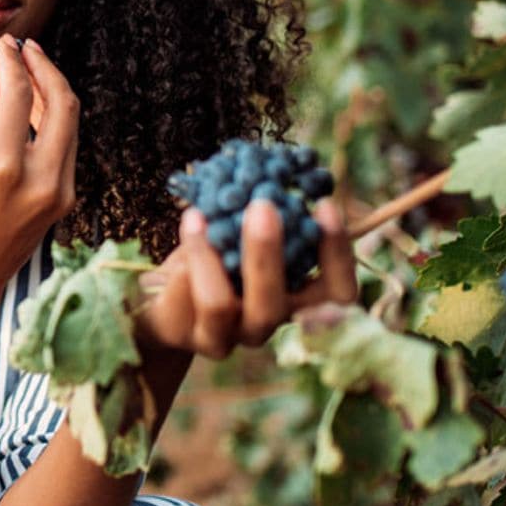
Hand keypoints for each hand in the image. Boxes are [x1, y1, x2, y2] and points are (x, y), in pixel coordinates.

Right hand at [0, 36, 79, 322]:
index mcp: (3, 167)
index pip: (19, 93)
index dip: (13, 61)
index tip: (5, 45)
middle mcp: (41, 180)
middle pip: (64, 101)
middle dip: (46, 67)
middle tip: (26, 49)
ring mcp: (59, 193)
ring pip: (71, 122)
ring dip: (51, 92)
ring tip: (24, 76)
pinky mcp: (65, 201)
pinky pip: (67, 146)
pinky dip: (53, 121)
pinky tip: (30, 110)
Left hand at [135, 198, 357, 359]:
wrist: (167, 295)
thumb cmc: (219, 253)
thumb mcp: (245, 232)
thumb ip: (265, 214)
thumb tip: (274, 168)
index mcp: (296, 300)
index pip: (338, 293)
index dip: (337, 254)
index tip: (324, 205)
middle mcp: (267, 325)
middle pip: (275, 304)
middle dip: (267, 252)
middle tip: (262, 205)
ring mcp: (227, 338)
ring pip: (219, 305)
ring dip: (208, 255)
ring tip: (198, 215)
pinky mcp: (186, 336)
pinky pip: (180, 298)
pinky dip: (181, 261)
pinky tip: (185, 232)